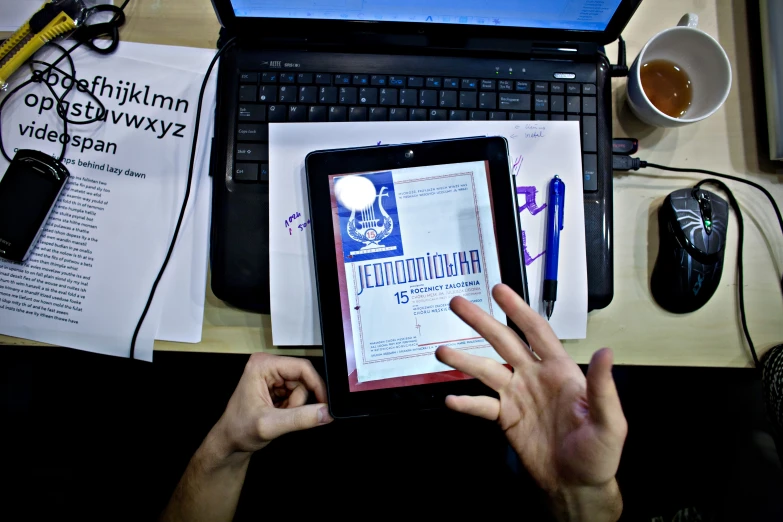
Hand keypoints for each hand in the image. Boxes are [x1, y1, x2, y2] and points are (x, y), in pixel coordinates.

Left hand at [161, 354, 332, 521]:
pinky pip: (297, 395)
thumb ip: (300, 418)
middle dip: (299, 401)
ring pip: (302, 388)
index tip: (325, 404)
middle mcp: (267, 366)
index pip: (302, 367)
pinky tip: (278, 415)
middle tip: (286, 416)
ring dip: (295, 407)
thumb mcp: (271, 425)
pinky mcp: (275, 386)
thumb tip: (326, 412)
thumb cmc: (239, 430)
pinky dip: (292, 408)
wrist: (228, 443)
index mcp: (262, 365)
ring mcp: (271, 375)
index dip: (317, 385)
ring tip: (278, 417)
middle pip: (303, 379)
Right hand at [436, 284, 626, 520]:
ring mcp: (518, 396)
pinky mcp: (506, 418)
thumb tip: (605, 353)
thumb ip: (602, 387)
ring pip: (486, 370)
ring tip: (441, 352)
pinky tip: (451, 399)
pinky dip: (465, 402)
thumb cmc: (598, 454)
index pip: (535, 331)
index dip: (517, 309)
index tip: (499, 291)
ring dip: (464, 360)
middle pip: (503, 341)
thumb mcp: (609, 422)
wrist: (576, 485)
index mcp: (560, 370)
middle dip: (480, 322)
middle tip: (457, 304)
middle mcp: (534, 376)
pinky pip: (482, 406)